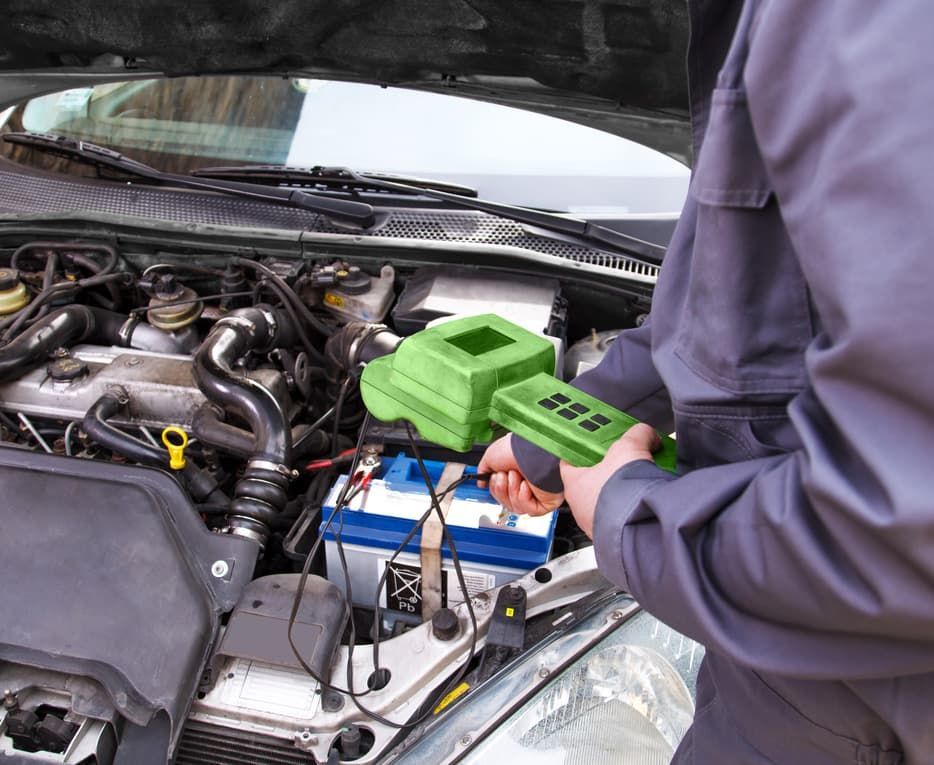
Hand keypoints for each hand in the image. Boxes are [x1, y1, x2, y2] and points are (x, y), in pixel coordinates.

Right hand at [477, 434, 564, 515]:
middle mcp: (526, 483)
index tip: (493, 479)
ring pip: (516, 507)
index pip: (502, 493)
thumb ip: (484, 470)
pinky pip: (528, 509)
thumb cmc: (517, 449)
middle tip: (503, 475)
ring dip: (512, 490)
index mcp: (516, 473)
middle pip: (506, 502)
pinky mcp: (546, 502)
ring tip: (516, 476)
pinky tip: (526, 484)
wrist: (532, 450)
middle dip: (501, 489)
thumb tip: (481, 483)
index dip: (495, 488)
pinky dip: (523, 497)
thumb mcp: (491, 456)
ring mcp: (537, 493)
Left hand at [559, 423, 660, 537]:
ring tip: (640, 479)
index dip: (580, 451)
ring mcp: (596, 524)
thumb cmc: (621, 491)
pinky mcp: (615, 535)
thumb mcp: (629, 448)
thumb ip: (637, 435)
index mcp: (573, 484)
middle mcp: (580, 507)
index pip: (568, 462)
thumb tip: (646, 433)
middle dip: (608, 470)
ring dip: (621, 490)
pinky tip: (646, 498)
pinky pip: (620, 517)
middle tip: (623, 459)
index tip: (591, 444)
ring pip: (606, 500)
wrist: (639, 526)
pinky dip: (631, 507)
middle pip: (591, 481)